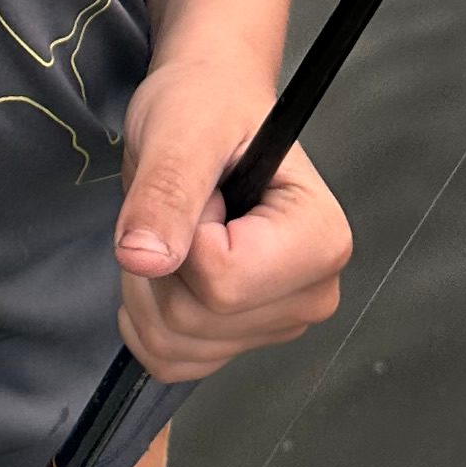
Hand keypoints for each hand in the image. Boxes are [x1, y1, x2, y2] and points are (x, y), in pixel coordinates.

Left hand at [112, 63, 350, 383]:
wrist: (206, 107)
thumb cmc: (206, 106)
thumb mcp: (180, 131)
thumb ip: (166, 192)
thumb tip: (145, 258)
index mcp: (320, 239)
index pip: (224, 281)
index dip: (187, 233)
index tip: (204, 191)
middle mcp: (311, 292)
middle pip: (197, 320)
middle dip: (160, 263)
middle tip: (181, 207)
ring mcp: (277, 322)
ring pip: (177, 346)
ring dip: (147, 288)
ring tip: (175, 230)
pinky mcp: (241, 339)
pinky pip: (172, 360)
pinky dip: (147, 318)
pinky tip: (166, 268)